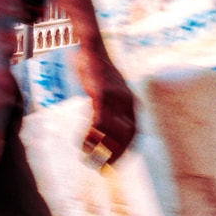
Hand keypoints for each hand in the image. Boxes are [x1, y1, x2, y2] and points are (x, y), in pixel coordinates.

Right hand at [74, 42, 136, 165]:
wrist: (92, 48)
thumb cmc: (98, 71)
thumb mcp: (110, 91)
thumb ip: (111, 108)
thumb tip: (105, 130)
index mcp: (132, 103)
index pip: (134, 134)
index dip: (125, 152)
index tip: (114, 164)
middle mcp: (127, 101)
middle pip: (125, 136)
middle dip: (113, 154)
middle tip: (100, 168)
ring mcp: (115, 97)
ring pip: (110, 131)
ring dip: (99, 148)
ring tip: (87, 158)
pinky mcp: (101, 93)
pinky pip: (98, 121)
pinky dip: (91, 135)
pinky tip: (82, 143)